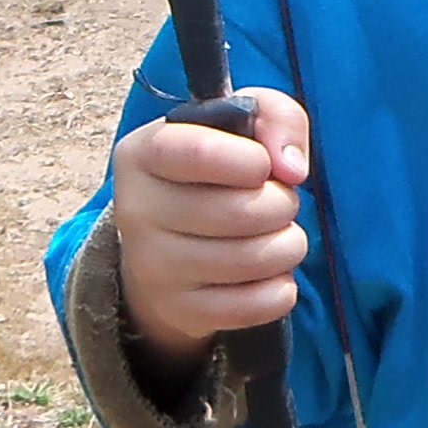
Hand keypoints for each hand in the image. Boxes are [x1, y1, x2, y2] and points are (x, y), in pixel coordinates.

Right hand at [109, 87, 314, 356]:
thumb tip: (292, 168)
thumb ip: (276, 117)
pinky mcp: (178, 310)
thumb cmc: (214, 170)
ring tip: (280, 234)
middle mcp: (136, 211)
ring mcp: (153, 268)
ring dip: (290, 245)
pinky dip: (281, 287)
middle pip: (240, 212)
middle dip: (283, 204)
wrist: (170, 242)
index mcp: (142, 154)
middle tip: (279, 202)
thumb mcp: (240, 123)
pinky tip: (272, 272)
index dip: (252, 160)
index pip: (199, 153)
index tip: (264, 165)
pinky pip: (255, 305)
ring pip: (253, 260)